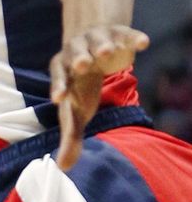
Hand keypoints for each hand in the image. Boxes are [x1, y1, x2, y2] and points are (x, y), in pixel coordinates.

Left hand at [50, 23, 148, 169]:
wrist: (92, 48)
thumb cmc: (80, 86)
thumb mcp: (76, 109)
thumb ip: (71, 137)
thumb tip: (63, 167)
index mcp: (64, 68)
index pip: (57, 76)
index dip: (58, 86)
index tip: (58, 98)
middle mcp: (77, 50)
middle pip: (75, 52)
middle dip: (79, 58)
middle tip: (83, 64)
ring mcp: (97, 40)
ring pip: (97, 40)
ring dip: (102, 45)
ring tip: (108, 51)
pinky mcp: (118, 34)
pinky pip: (126, 34)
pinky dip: (134, 38)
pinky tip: (144, 43)